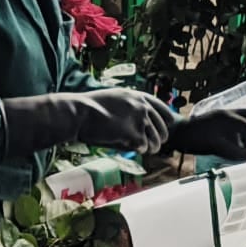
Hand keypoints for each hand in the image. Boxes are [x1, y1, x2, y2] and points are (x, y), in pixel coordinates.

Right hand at [0, 89, 175, 156]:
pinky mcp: (134, 134)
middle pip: (163, 127)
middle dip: (159, 137)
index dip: (166, 120)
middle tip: (153, 144)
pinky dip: (139, 150)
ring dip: (151, 147)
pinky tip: (131, 148)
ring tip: (144, 149)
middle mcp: (142, 106)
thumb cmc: (89, 107)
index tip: (167, 126)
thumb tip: (138, 118)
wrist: (78, 113)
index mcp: (137, 96)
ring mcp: (139, 120)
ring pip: (156, 140)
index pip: (162, 108)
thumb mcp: (113, 97)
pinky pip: (144, 147)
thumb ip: (128, 105)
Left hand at [165, 109, 245, 160]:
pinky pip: (233, 123)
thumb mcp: (216, 147)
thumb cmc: (195, 139)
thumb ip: (234, 151)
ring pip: (241, 119)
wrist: (176, 132)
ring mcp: (220, 115)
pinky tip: (236, 144)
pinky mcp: (214, 119)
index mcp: (228, 118)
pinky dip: (238, 132)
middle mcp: (226, 113)